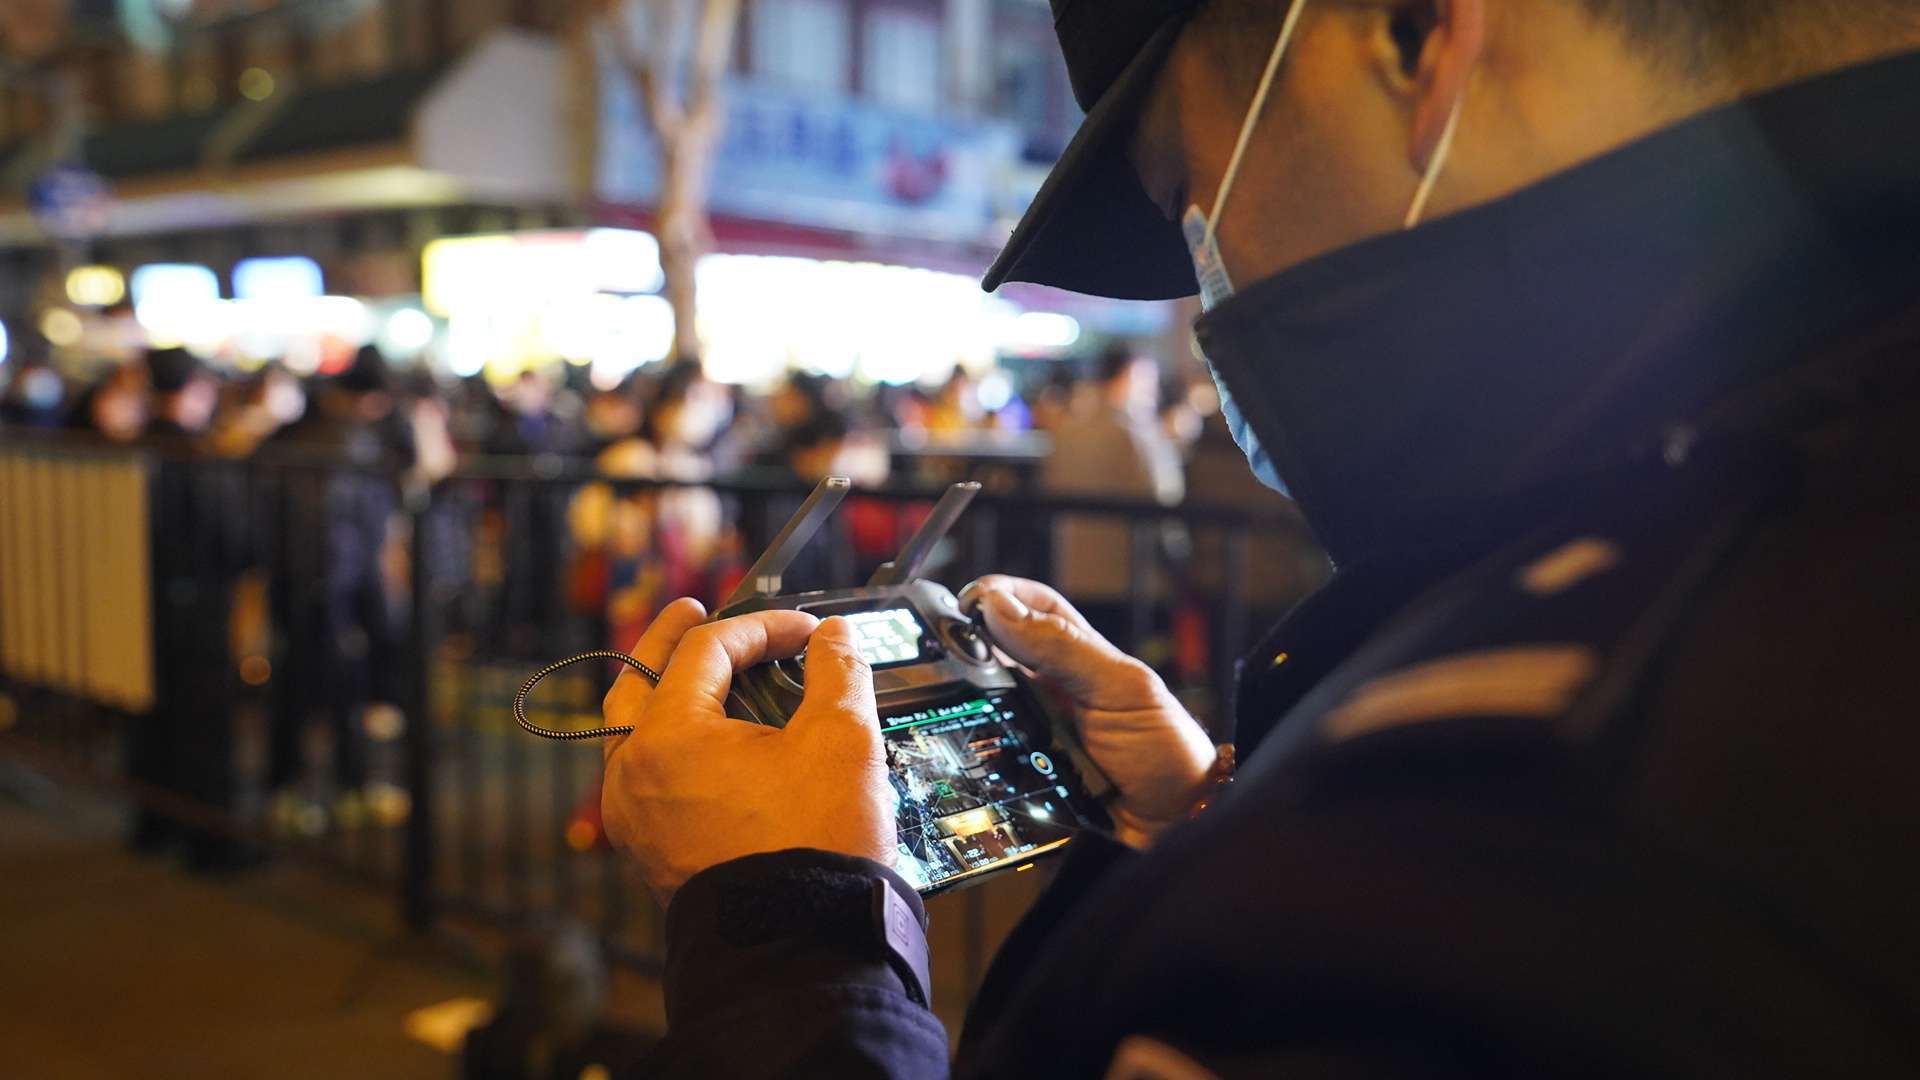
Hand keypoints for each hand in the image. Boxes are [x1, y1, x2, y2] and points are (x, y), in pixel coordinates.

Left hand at [600, 598, 897, 907]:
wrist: (800, 947)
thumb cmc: (815, 846)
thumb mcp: (842, 741)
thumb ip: (838, 672)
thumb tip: (834, 637)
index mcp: (667, 737)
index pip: (705, 650)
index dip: (760, 627)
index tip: (806, 632)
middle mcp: (632, 773)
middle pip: (638, 680)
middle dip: (668, 639)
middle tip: (693, 611)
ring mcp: (634, 816)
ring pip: (632, 731)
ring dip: (664, 693)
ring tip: (699, 676)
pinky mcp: (650, 850)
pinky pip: (645, 776)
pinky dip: (670, 743)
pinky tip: (706, 743)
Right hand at [960, 576, 1214, 849]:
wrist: (1180, 824)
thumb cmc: (1166, 750)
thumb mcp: (1122, 688)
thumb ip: (1066, 647)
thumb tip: (1000, 607)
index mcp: (1073, 658)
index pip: (1027, 608)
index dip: (996, 595)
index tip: (968, 599)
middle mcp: (1046, 693)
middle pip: (987, 656)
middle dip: (958, 649)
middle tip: (935, 649)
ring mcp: (1030, 736)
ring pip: (975, 707)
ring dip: (955, 701)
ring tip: (939, 694)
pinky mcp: (1019, 780)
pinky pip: (981, 761)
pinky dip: (964, 753)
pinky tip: (952, 745)